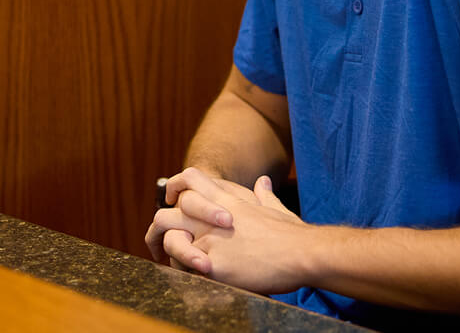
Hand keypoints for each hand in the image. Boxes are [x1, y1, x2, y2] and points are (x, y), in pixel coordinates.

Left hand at [150, 172, 311, 294]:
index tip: (173, 202)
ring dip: (167, 254)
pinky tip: (191, 279)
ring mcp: (210, 240)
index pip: (188, 180)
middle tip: (158, 244)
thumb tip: (263, 182)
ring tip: (170, 265)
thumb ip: (263, 195)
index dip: (175, 189)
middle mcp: (211, 216)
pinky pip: (185, 270)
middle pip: (167, 214)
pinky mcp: (214, 265)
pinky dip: (184, 275)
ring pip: (170, 241)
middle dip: (157, 229)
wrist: (302, 253)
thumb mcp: (275, 207)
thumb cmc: (292, 234)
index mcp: (226, 199)